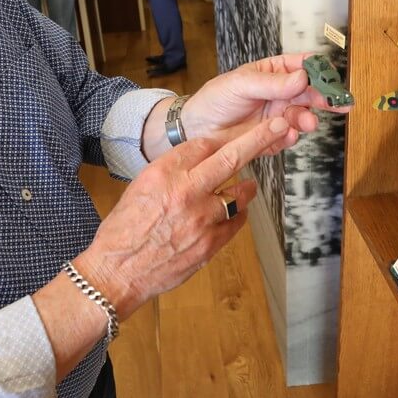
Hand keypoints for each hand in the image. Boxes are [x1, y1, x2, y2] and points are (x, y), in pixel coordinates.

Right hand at [75, 117, 290, 318]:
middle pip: (231, 158)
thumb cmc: (124, 229)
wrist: (118, 271)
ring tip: (247, 186)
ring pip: (240, 194)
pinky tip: (234, 213)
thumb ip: (171, 171)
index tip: (233, 136)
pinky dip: (238, 214)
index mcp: (164, 173)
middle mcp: (186, 191)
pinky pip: (236, 222)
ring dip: (247, 187)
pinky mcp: (210, 243)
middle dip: (259, 139)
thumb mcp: (140, 186)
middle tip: (280, 127)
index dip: (221, 139)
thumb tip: (197, 162)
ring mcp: (201, 219)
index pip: (203, 144)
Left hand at [180, 53, 350, 155]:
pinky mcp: (272, 137)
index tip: (331, 76)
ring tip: (307, 122)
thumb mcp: (241, 84)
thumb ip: (272, 83)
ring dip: (308, 119)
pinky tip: (287, 134)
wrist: (196, 129)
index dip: (320, 70)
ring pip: (302, 116)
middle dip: (325, 97)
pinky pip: (288, 137)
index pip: (303, 66)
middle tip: (339, 103)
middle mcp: (281, 93)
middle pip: (310, 92)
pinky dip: (290, 136)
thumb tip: (302, 77)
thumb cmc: (215, 99)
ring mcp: (278, 115)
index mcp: (274, 72)